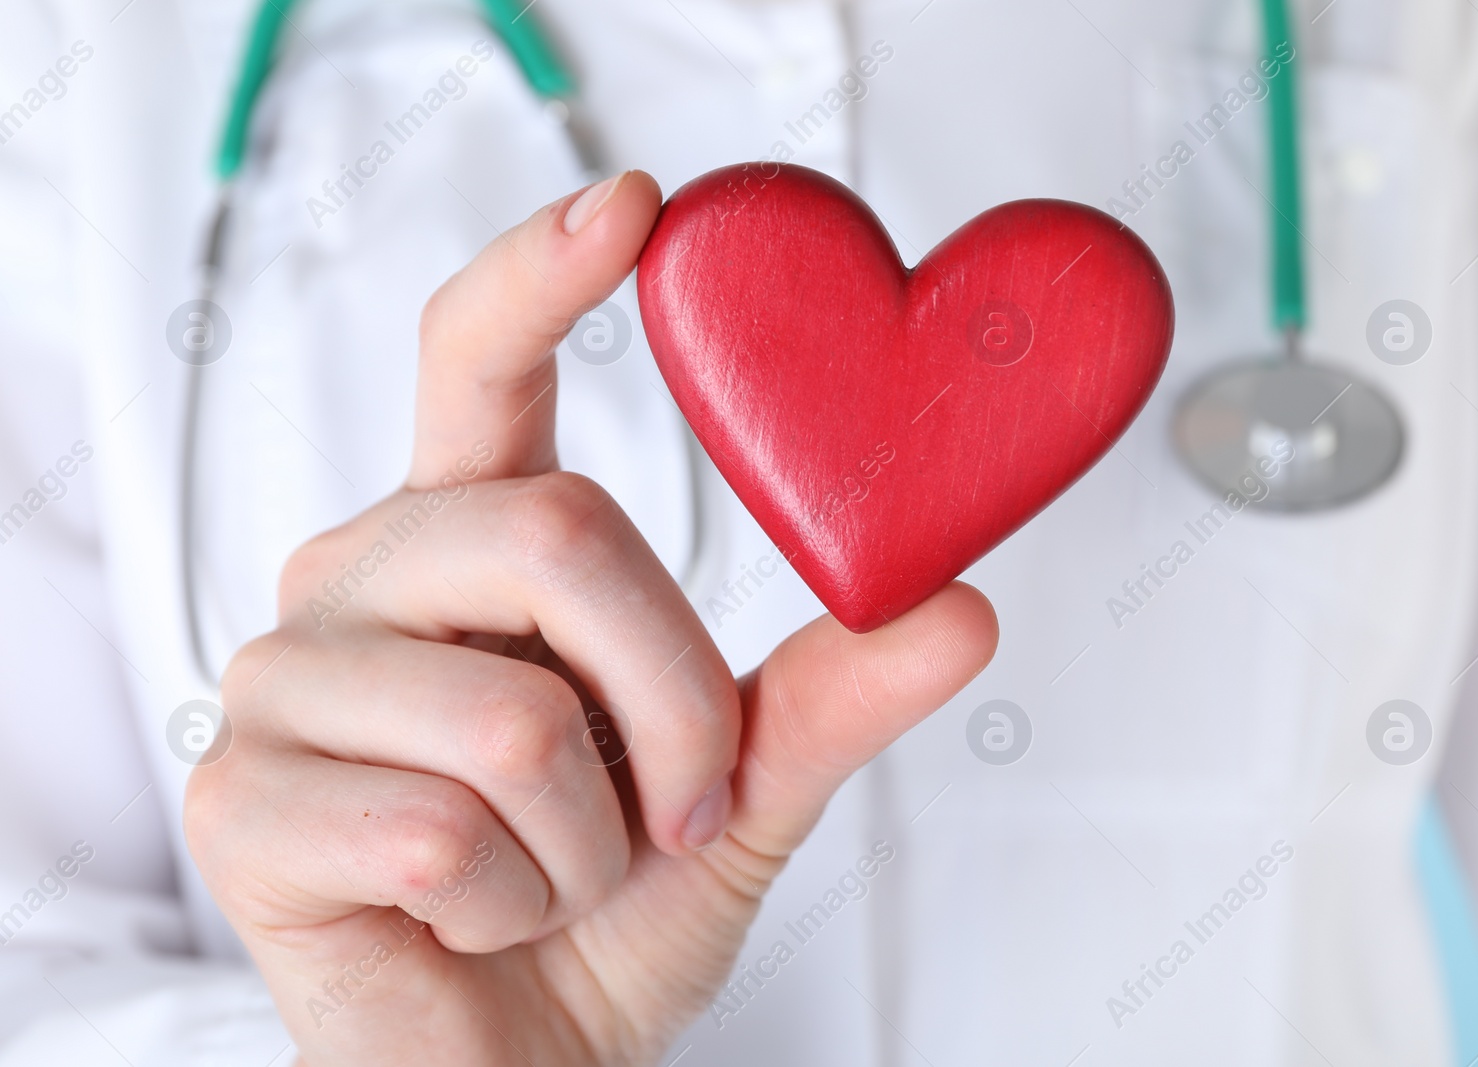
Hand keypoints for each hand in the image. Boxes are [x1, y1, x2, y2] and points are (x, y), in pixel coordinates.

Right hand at [184, 172, 998, 1065]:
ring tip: (549, 874)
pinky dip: (510, 905)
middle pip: (552, 531)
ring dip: (589, 836)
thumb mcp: (741, 791)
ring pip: (509, 710)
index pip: (476, 364)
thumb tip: (959, 606)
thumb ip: (832, 692)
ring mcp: (282, 683)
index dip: (543, 274)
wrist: (521, 1063)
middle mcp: (359, 580)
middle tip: (680, 804)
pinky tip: (466, 919)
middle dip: (674, 700)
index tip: (633, 207)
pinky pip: (435, 829)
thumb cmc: (606, 909)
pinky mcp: (237, 802)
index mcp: (468, 545)